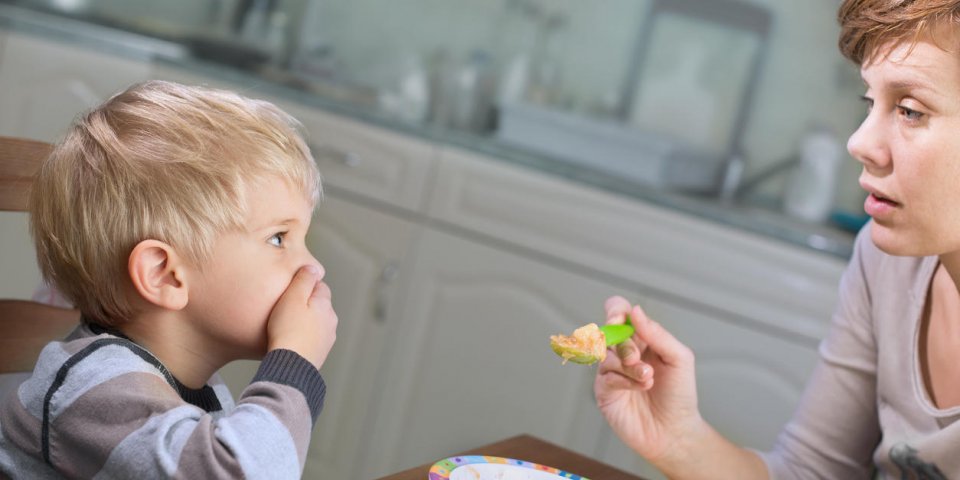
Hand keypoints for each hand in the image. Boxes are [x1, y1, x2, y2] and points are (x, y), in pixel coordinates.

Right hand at [267, 265, 337, 369]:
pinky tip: (290, 341)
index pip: (320, 286)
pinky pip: (312, 339)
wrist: (291, 365)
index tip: (290, 291)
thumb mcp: (292, 297)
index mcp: (325, 304)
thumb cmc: (288, 330)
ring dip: (305, 322)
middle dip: (305, 305)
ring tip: (285, 327)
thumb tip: (313, 267)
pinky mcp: (320, 353)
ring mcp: (327, 338)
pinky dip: (303, 337)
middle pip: (318, 305)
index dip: (304, 286)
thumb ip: (303, 280)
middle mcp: (331, 321)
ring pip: (316, 323)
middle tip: (285, 309)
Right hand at [594, 296, 703, 466]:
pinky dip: (624, 380)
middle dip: (624, 344)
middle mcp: (622, 352)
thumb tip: (635, 311)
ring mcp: (611, 371)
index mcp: (640, 338)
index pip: (618, 312)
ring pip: (606, 355)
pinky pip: (605, 376)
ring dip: (628, 365)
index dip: (615, 310)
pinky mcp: (604, 391)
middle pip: (608, 332)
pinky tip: (640, 387)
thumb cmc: (679, 394)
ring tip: (648, 378)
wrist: (675, 430)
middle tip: (638, 358)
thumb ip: (657, 333)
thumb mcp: (679, 358)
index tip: (619, 319)